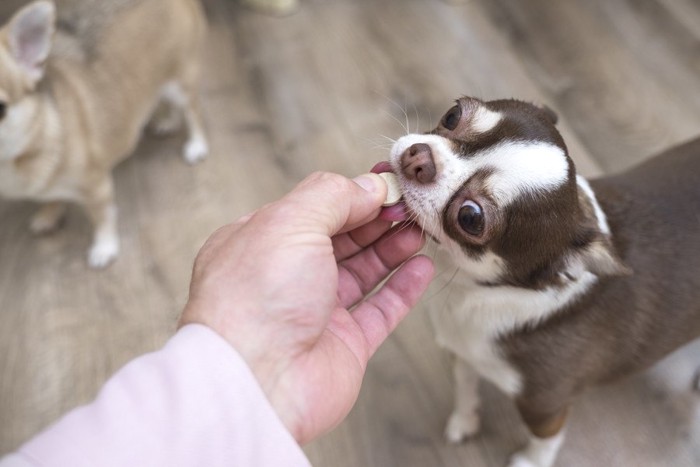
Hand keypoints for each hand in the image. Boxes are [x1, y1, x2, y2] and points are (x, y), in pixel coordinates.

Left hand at [179, 171, 433, 443]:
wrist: (258, 382)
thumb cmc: (256, 299)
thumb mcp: (291, 223)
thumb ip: (332, 196)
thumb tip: (368, 186)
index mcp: (261, 243)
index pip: (314, 208)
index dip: (353, 193)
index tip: (389, 181)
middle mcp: (286, 277)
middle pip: (341, 239)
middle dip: (377, 218)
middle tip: (410, 204)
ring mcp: (315, 313)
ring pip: (362, 272)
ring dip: (392, 248)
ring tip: (419, 230)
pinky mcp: (343, 345)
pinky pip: (381, 310)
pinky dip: (403, 288)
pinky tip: (421, 267)